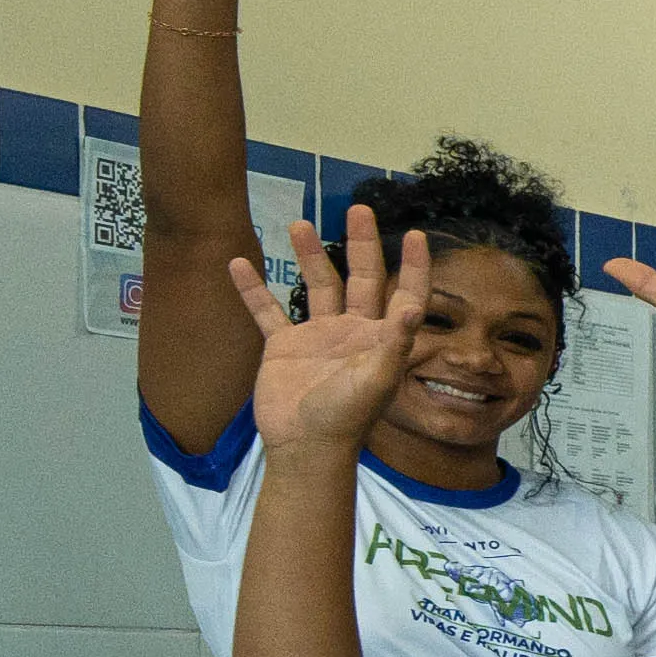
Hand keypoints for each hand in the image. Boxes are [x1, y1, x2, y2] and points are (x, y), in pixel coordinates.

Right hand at [234, 205, 424, 451]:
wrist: (304, 448)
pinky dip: (253, 289)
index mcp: (381, 338)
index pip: (404, 293)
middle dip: (361, 244)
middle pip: (361, 277)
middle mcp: (353, 331)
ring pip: (317, 286)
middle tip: (359, 208)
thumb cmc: (345, 419)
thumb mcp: (376, 380)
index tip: (414, 233)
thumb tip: (416, 307)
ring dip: (309, 256)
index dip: (412, 265)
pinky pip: (267, 311)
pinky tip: (239, 262)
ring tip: (299, 223)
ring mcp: (318, 337)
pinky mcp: (284, 347)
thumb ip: (394, 342)